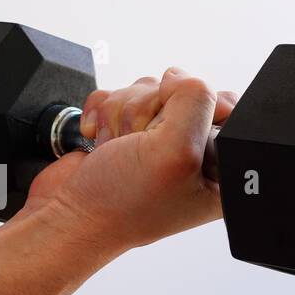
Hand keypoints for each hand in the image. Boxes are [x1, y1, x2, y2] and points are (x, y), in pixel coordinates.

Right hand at [21, 69, 237, 252]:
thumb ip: (194, 100)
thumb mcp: (176, 152)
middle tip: (139, 146)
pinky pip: (117, 94)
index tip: (172, 132)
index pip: (226, 105)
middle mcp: (190, 150)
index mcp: (220, 166)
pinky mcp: (125, 129)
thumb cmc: (122, 204)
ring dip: (123, 116)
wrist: (68, 216)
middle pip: (180, 92)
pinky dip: (102, 114)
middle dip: (149, 112)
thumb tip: (178, 77)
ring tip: (118, 149)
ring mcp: (155, 138)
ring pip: (146, 90)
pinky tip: (103, 143)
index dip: (195, 108)